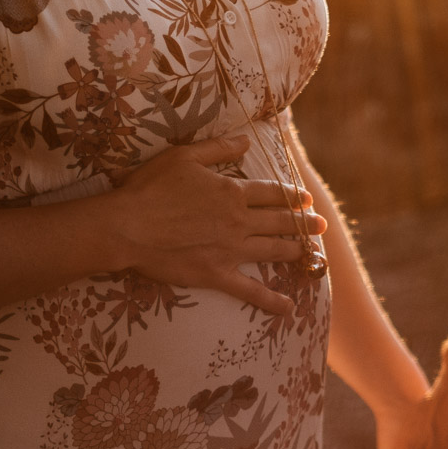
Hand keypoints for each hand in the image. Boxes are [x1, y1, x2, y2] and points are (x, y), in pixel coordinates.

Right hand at [112, 135, 326, 314]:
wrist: (127, 227)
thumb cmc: (150, 188)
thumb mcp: (183, 157)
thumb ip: (218, 148)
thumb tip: (247, 140)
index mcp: (232, 192)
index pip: (272, 193)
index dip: (292, 195)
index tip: (306, 198)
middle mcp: (238, 221)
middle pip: (279, 221)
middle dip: (303, 222)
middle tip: (320, 225)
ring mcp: (230, 250)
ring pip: (272, 251)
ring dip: (295, 250)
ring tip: (310, 251)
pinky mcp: (216, 275)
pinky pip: (250, 291)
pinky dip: (271, 301)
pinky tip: (288, 308)